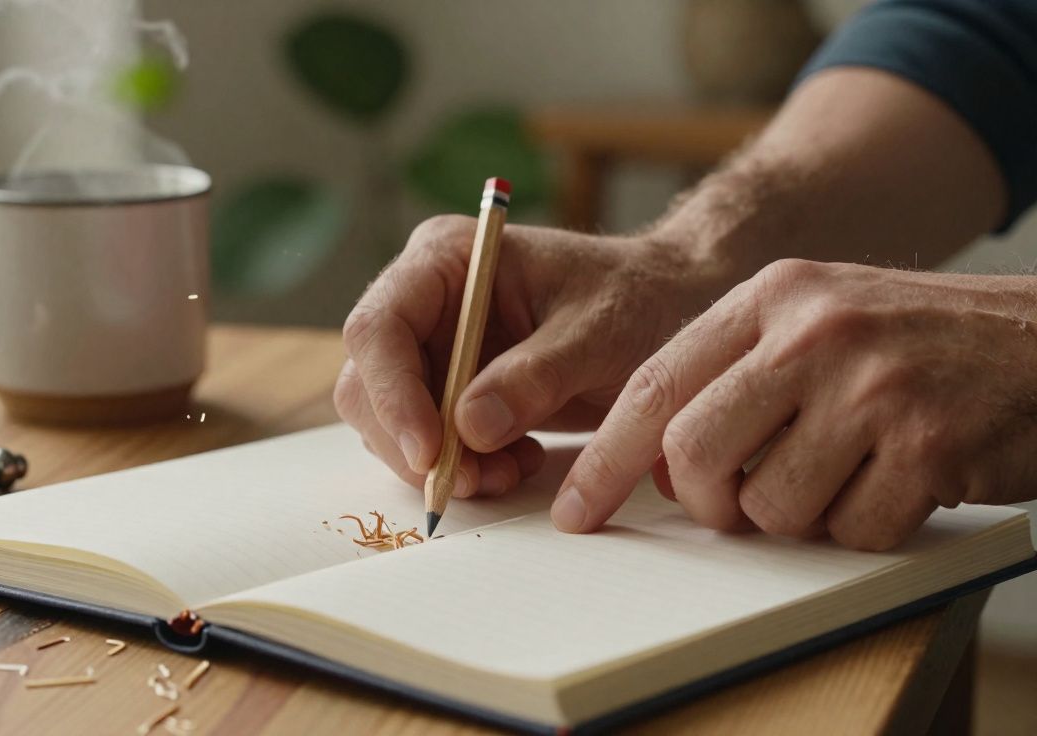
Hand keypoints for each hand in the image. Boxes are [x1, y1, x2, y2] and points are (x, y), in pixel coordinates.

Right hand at [335, 215, 729, 496]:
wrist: (667, 313)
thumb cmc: (637, 300)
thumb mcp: (597, 333)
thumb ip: (535, 375)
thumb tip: (469, 427)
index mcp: (446, 259)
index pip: (379, 327)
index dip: (393, 394)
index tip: (431, 452)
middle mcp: (423, 300)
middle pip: (369, 383)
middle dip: (413, 442)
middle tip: (473, 480)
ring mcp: (431, 347)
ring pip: (389, 422)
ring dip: (440, 463)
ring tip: (510, 469)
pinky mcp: (448, 390)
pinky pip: (426, 442)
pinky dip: (463, 468)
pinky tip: (516, 462)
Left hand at [558, 259, 1036, 549]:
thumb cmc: (913, 342)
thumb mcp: (814, 324)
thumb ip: (730, 377)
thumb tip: (652, 462)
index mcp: (772, 298)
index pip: (654, 386)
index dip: (605, 457)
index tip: (578, 509)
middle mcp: (815, 333)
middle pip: (693, 452)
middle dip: (703, 500)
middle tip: (734, 504)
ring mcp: (873, 387)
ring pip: (769, 506)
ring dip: (795, 514)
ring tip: (844, 471)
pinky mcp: (929, 446)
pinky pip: (849, 531)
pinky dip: (862, 526)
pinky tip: (895, 481)